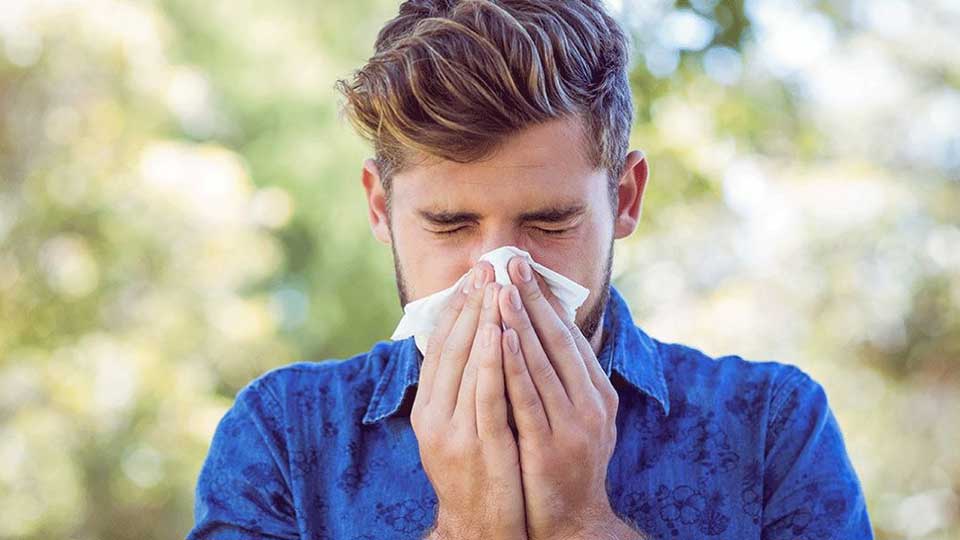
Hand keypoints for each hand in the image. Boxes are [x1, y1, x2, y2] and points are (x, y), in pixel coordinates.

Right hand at [412, 261, 526, 539]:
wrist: (480, 531)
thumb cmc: (476, 475)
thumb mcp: (458, 430)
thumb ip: (461, 391)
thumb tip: (473, 346)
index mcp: (427, 409)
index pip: (440, 347)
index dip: (458, 308)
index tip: (474, 275)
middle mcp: (433, 416)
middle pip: (451, 348)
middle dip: (471, 304)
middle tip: (486, 266)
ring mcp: (454, 432)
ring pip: (467, 364)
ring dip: (482, 320)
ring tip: (496, 285)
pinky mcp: (479, 446)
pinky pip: (486, 394)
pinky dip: (491, 360)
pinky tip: (501, 332)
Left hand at [496, 256, 627, 539]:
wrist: (572, 521)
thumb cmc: (563, 463)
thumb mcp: (572, 416)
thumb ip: (561, 378)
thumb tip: (537, 333)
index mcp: (597, 391)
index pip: (568, 334)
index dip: (544, 298)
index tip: (523, 267)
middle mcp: (591, 402)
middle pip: (558, 339)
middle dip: (532, 297)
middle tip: (511, 261)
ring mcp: (574, 424)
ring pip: (543, 362)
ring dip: (520, 322)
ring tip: (501, 288)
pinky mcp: (552, 444)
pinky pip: (528, 396)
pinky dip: (514, 364)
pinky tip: (499, 338)